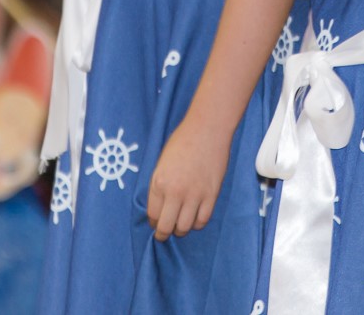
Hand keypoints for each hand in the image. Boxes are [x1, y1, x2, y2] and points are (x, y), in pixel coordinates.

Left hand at [145, 112, 229, 240]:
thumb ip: (160, 186)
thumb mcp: (162, 163)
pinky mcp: (211, 195)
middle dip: (163, 234)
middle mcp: (175, 192)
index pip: (153, 215)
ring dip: (181, 230)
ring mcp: (194, 195)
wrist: (207, 130)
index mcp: (159, 182)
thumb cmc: (183, 141)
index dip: (153, 223)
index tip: (155, 224)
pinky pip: (202, 220)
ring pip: (185, 227)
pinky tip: (194, 217)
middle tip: (164, 234)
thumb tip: (160, 207)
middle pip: (166, 226)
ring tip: (180, 225)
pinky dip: (197, 223)